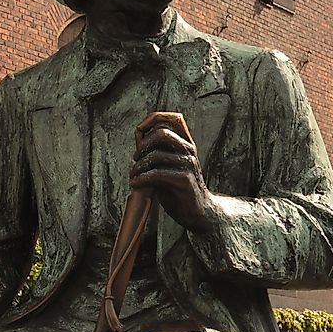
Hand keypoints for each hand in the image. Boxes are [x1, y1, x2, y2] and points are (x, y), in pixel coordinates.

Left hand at [130, 112, 215, 232]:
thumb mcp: (167, 167)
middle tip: (135, 160)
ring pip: (157, 155)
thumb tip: (139, 139)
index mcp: (186, 144)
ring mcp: (188, 165)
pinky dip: (142, 178)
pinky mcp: (184, 180)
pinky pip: (158, 174)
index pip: (171, 119)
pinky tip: (136, 184)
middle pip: (162, 133)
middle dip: (143, 146)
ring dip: (139, 166)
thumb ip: (157, 153)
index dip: (151, 120)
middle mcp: (189, 151)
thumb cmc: (179, 190)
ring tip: (134, 175)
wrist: (198, 212)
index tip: (138, 132)